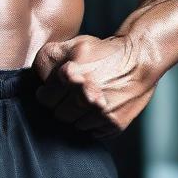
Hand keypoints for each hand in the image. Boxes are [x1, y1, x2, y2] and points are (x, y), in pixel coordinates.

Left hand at [32, 34, 156, 137]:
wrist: (140, 59)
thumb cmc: (103, 52)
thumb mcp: (72, 45)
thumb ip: (48, 60)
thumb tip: (37, 82)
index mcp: (69, 74)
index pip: (44, 99)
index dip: (48, 94)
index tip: (56, 90)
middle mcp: (84, 95)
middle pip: (58, 114)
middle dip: (62, 105)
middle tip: (73, 94)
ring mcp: (100, 112)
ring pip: (74, 125)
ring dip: (78, 115)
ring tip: (88, 99)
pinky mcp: (113, 124)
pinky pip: (92, 133)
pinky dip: (94, 123)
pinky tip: (100, 107)